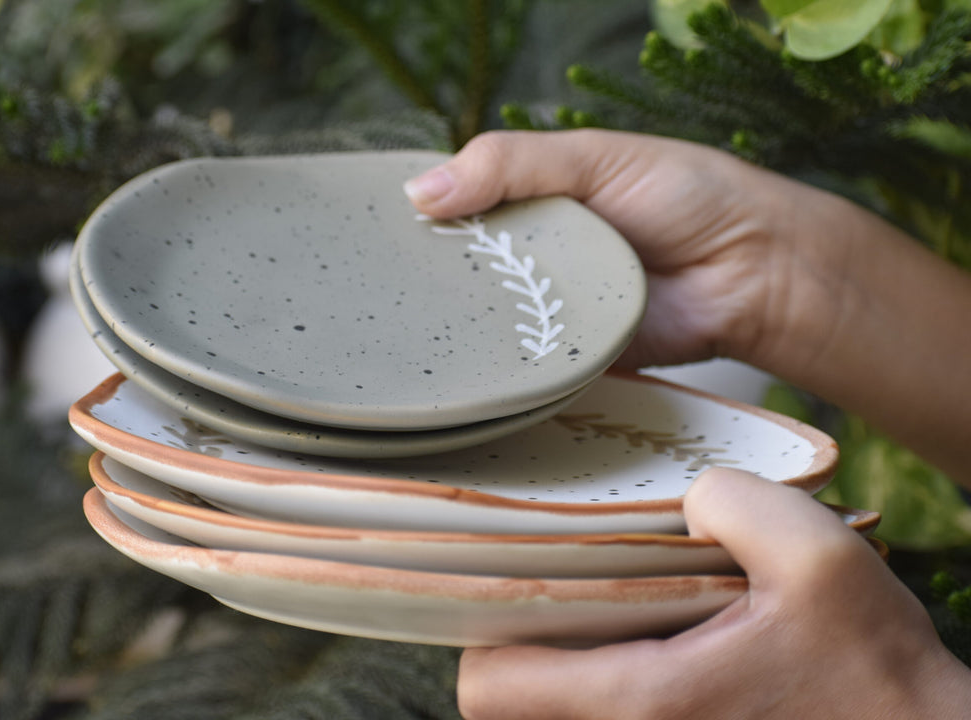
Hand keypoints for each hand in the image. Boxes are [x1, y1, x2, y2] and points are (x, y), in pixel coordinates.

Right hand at [404, 129, 970, 483]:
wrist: (755, 272)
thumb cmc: (685, 195)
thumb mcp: (593, 158)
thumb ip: (511, 164)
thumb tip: (419, 193)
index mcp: (531, 203)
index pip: (456, 211)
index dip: (416, 223)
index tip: (365, 239)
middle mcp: (532, 259)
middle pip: (461, 275)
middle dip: (426, 286)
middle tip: (372, 301)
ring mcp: (548, 311)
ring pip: (486, 326)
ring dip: (456, 333)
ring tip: (399, 344)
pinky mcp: (568, 360)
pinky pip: (522, 370)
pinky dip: (498, 374)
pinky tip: (457, 379)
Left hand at [456, 468, 970, 719]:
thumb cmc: (878, 677)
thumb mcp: (821, 559)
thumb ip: (737, 502)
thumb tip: (685, 493)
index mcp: (644, 700)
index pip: (488, 685)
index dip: (482, 626)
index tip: (510, 576)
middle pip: (510, 697)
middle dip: (522, 628)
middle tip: (560, 569)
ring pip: (554, 708)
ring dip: (567, 648)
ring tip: (612, 591)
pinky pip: (604, 712)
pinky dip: (607, 669)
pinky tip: (657, 625)